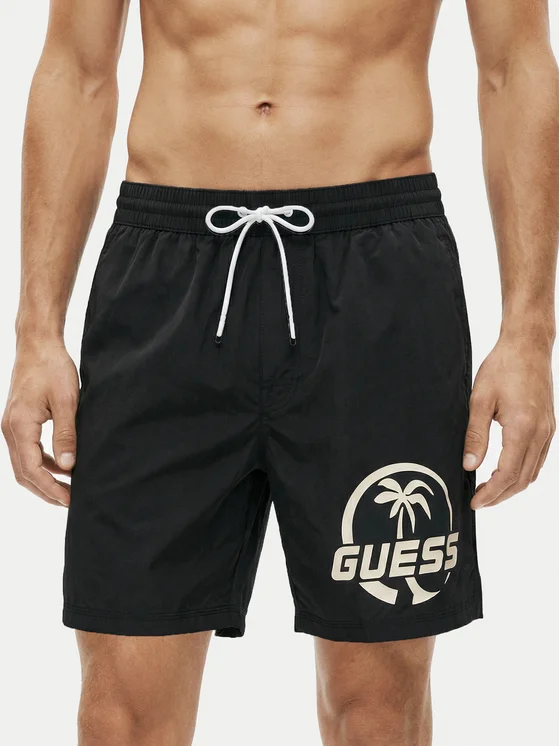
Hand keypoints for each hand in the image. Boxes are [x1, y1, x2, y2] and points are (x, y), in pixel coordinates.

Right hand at [2, 340, 78, 506]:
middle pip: (23, 473)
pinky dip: (43, 463)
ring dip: (44, 479)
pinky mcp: (19, 421)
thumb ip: (66, 435)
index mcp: (20, 426)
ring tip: (68, 489)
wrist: (38, 345)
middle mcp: (10, 429)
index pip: (31, 469)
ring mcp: (12, 426)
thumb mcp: (67, 401)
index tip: (70, 499)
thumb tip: (68, 467)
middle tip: (70, 501)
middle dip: (45, 490)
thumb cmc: (53, 368)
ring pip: (23, 464)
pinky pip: (28, 451)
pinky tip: (62, 466)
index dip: (50, 488)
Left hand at [463, 337, 555, 508]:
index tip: (475, 502)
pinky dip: (522, 472)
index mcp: (523, 428)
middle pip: (522, 479)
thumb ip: (475, 435)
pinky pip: (538, 459)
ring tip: (488, 491)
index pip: (508, 474)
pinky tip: (505, 472)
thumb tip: (469, 465)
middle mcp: (541, 433)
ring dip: (512, 486)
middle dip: (500, 495)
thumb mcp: (479, 400)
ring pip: (533, 472)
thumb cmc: (502, 367)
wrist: (527, 346)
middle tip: (479, 501)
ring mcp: (548, 431)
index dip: (491, 493)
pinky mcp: (549, 426)